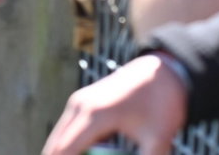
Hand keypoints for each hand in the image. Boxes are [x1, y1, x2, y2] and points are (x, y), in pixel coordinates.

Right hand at [40, 55, 187, 154]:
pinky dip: (70, 145)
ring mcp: (79, 101)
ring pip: (59, 136)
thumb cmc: (162, 104)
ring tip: (75, 154)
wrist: (163, 71)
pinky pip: (68, 129)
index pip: (66, 150)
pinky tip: (83, 152)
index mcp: (95, 115)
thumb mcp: (159, 139)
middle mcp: (80, 106)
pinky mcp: (83, 101)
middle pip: (56, 145)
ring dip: (64, 152)